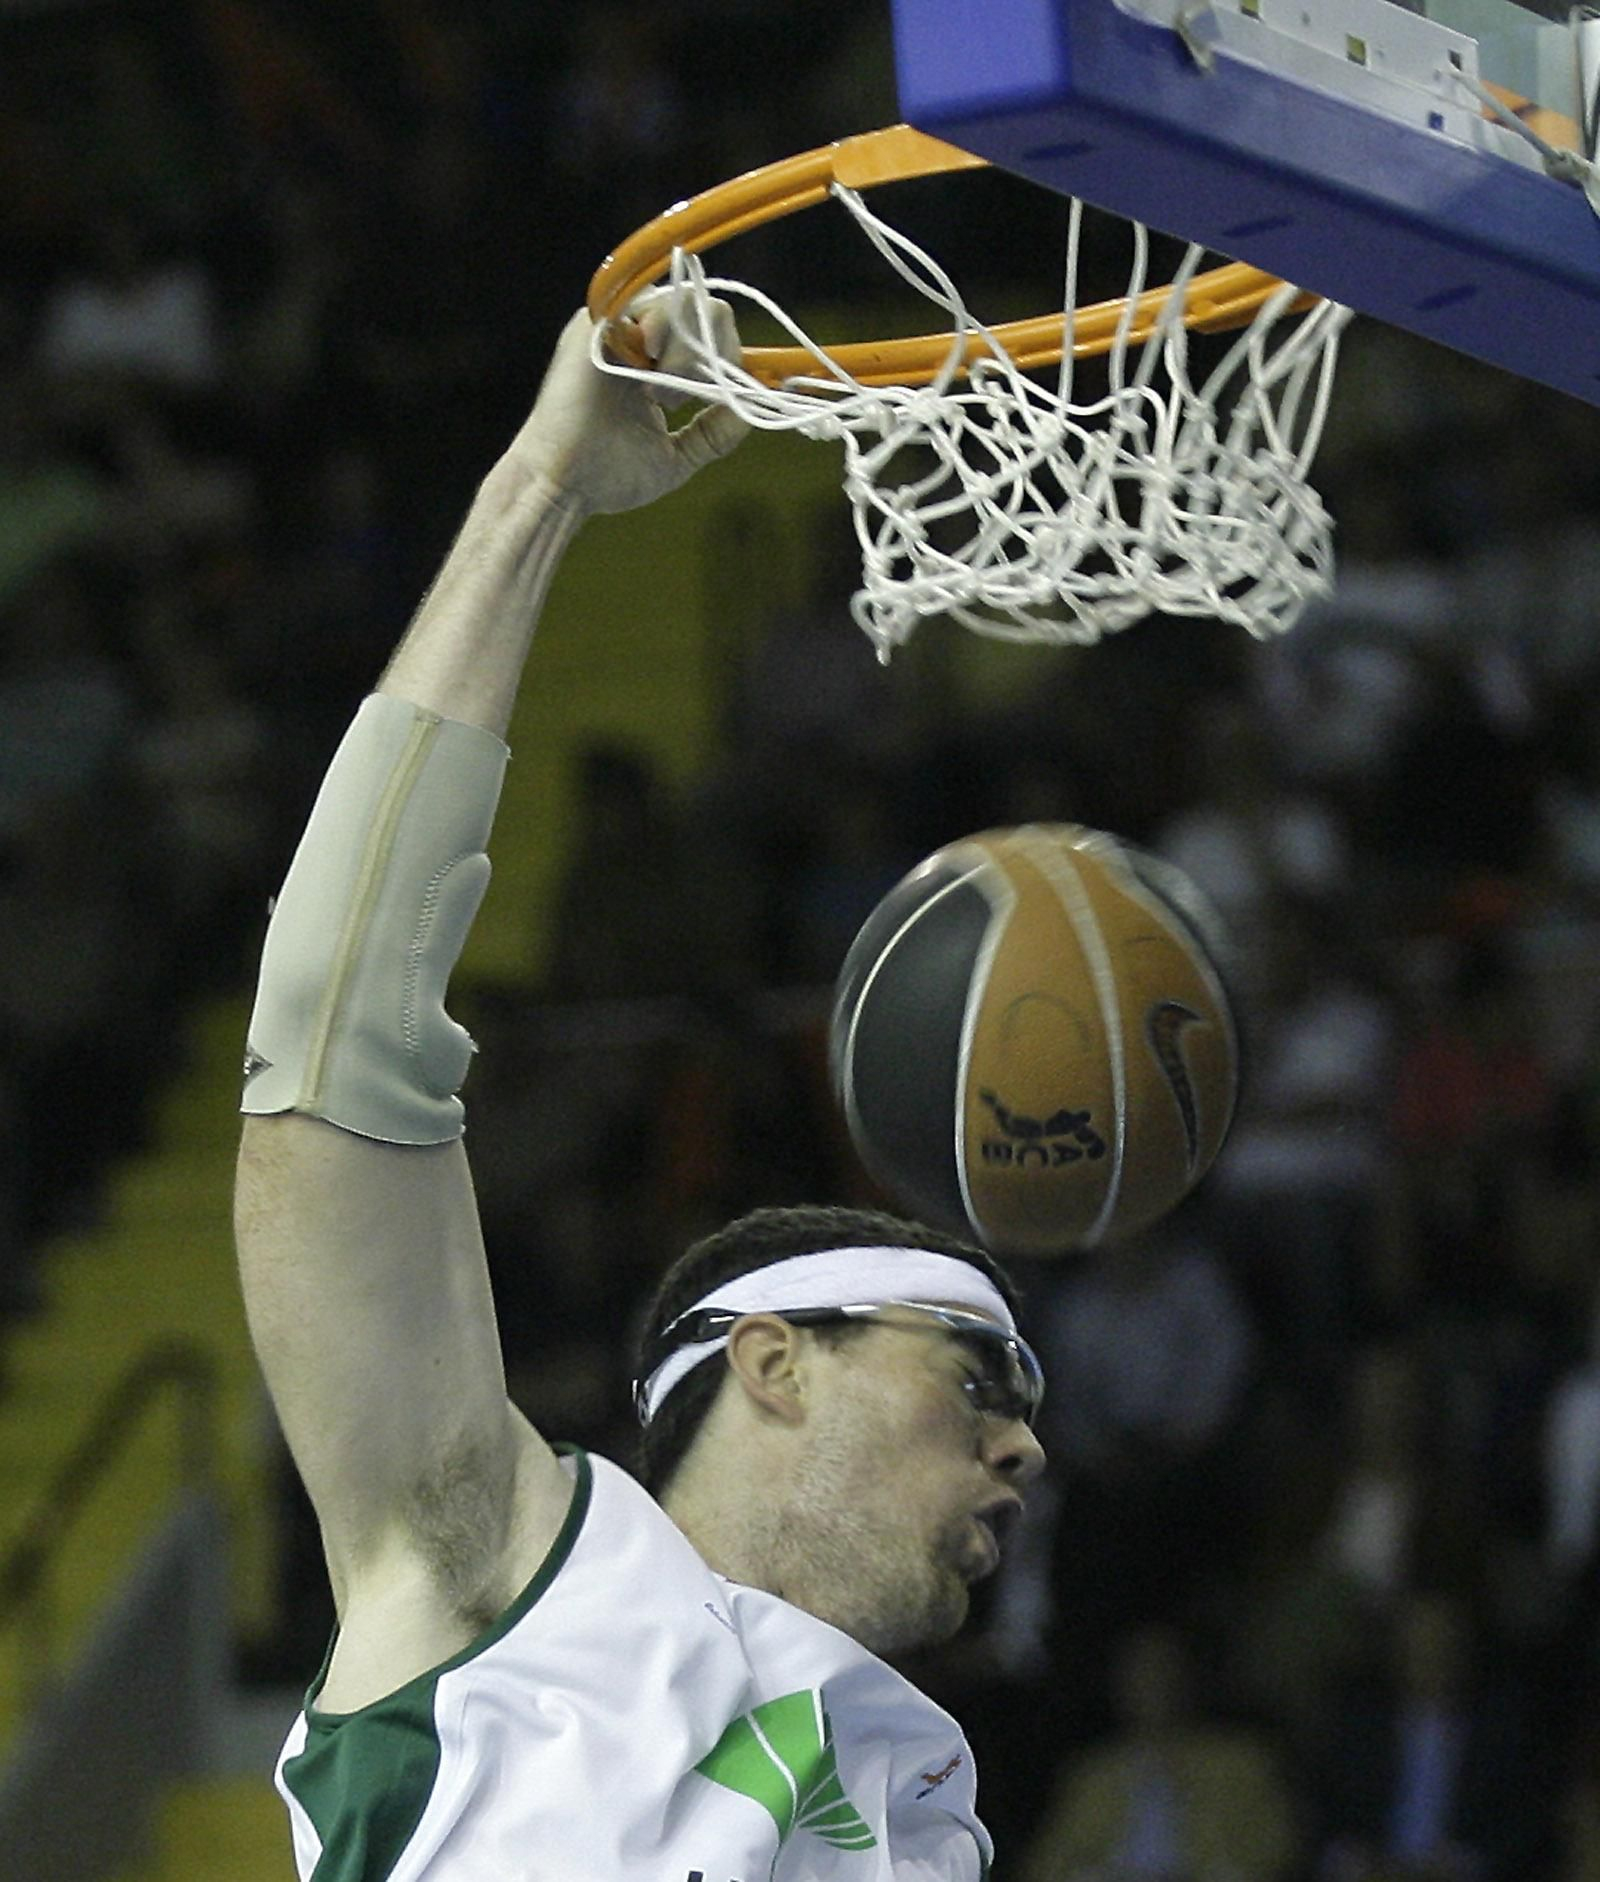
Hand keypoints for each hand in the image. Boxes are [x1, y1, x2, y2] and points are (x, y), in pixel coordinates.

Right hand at [506, 293, 747, 515]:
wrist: (562, 485)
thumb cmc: (607, 476)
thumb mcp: (678, 456)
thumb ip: (715, 432)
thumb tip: (755, 406)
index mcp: (658, 364)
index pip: (712, 334)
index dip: (730, 357)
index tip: (726, 396)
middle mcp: (638, 338)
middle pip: (706, 308)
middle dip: (713, 353)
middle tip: (685, 400)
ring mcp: (617, 327)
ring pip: (685, 302)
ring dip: (687, 351)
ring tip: (658, 396)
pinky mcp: (597, 323)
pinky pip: (649, 303)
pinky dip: (664, 333)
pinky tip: (648, 375)